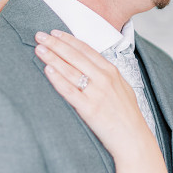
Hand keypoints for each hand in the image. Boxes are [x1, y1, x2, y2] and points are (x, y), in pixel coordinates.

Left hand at [34, 30, 149, 155]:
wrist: (134, 139)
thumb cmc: (127, 116)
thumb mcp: (122, 87)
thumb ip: (106, 75)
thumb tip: (90, 66)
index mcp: (112, 71)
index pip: (86, 50)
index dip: (69, 40)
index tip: (55, 33)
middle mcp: (104, 79)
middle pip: (75, 56)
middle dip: (56, 44)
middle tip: (40, 35)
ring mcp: (97, 93)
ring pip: (70, 70)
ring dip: (52, 57)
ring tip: (39, 49)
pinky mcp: (90, 109)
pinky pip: (70, 91)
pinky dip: (58, 79)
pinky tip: (47, 70)